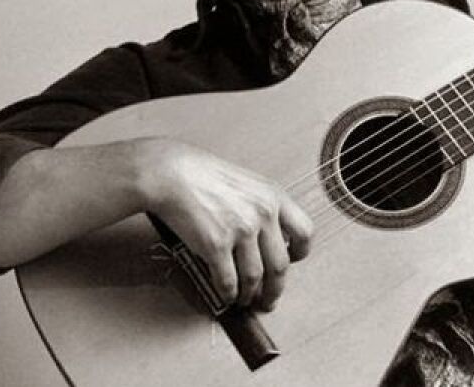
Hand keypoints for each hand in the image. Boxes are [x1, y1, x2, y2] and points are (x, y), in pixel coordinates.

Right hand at [138, 137, 311, 311]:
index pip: (304, 232)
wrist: (168, 173)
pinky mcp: (216, 245)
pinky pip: (228, 280)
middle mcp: (262, 214)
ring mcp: (241, 231)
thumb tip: (264, 239)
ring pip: (254, 278)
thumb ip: (260, 206)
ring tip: (244, 300)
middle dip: (274, 289)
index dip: (300, 254)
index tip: (291, 262)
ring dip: (250, 295)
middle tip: (268, 299)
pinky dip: (228, 293)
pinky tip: (226, 295)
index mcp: (273, 196)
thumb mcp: (244, 182)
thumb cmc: (199, 173)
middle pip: (280, 265)